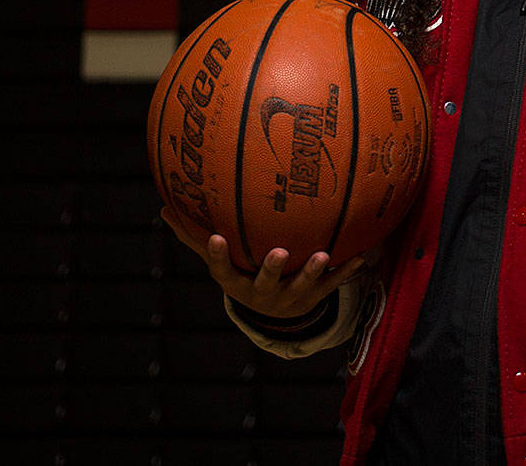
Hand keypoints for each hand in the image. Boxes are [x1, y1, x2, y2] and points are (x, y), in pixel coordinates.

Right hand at [160, 206, 364, 320]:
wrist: (273, 316)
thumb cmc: (241, 275)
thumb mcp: (220, 262)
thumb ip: (194, 237)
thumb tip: (164, 209)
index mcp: (236, 283)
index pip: (221, 271)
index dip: (218, 257)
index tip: (216, 238)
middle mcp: (261, 294)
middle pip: (265, 283)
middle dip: (272, 270)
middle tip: (279, 252)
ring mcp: (289, 298)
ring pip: (303, 288)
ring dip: (313, 272)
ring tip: (324, 255)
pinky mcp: (313, 299)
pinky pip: (332, 285)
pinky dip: (347, 272)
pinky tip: (362, 256)